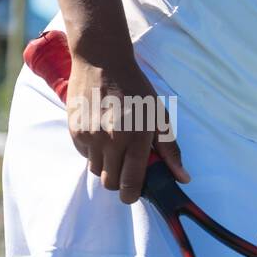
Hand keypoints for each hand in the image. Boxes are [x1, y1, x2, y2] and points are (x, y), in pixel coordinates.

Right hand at [65, 48, 188, 202]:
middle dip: (120, 183)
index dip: (132, 195)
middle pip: (110, 183)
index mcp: (135, 137)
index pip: (130, 183)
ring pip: (96, 171)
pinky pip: (84, 155)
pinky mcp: (74, 130)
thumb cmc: (136, 89)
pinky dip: (95, 154)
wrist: (102, 61)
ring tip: (117, 149)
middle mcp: (110, 140)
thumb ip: (170, 151)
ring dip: (107, 167)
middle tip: (128, 171)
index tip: (135, 194)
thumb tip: (183, 178)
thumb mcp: (159, 117)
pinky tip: (103, 136)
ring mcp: (89, 135)